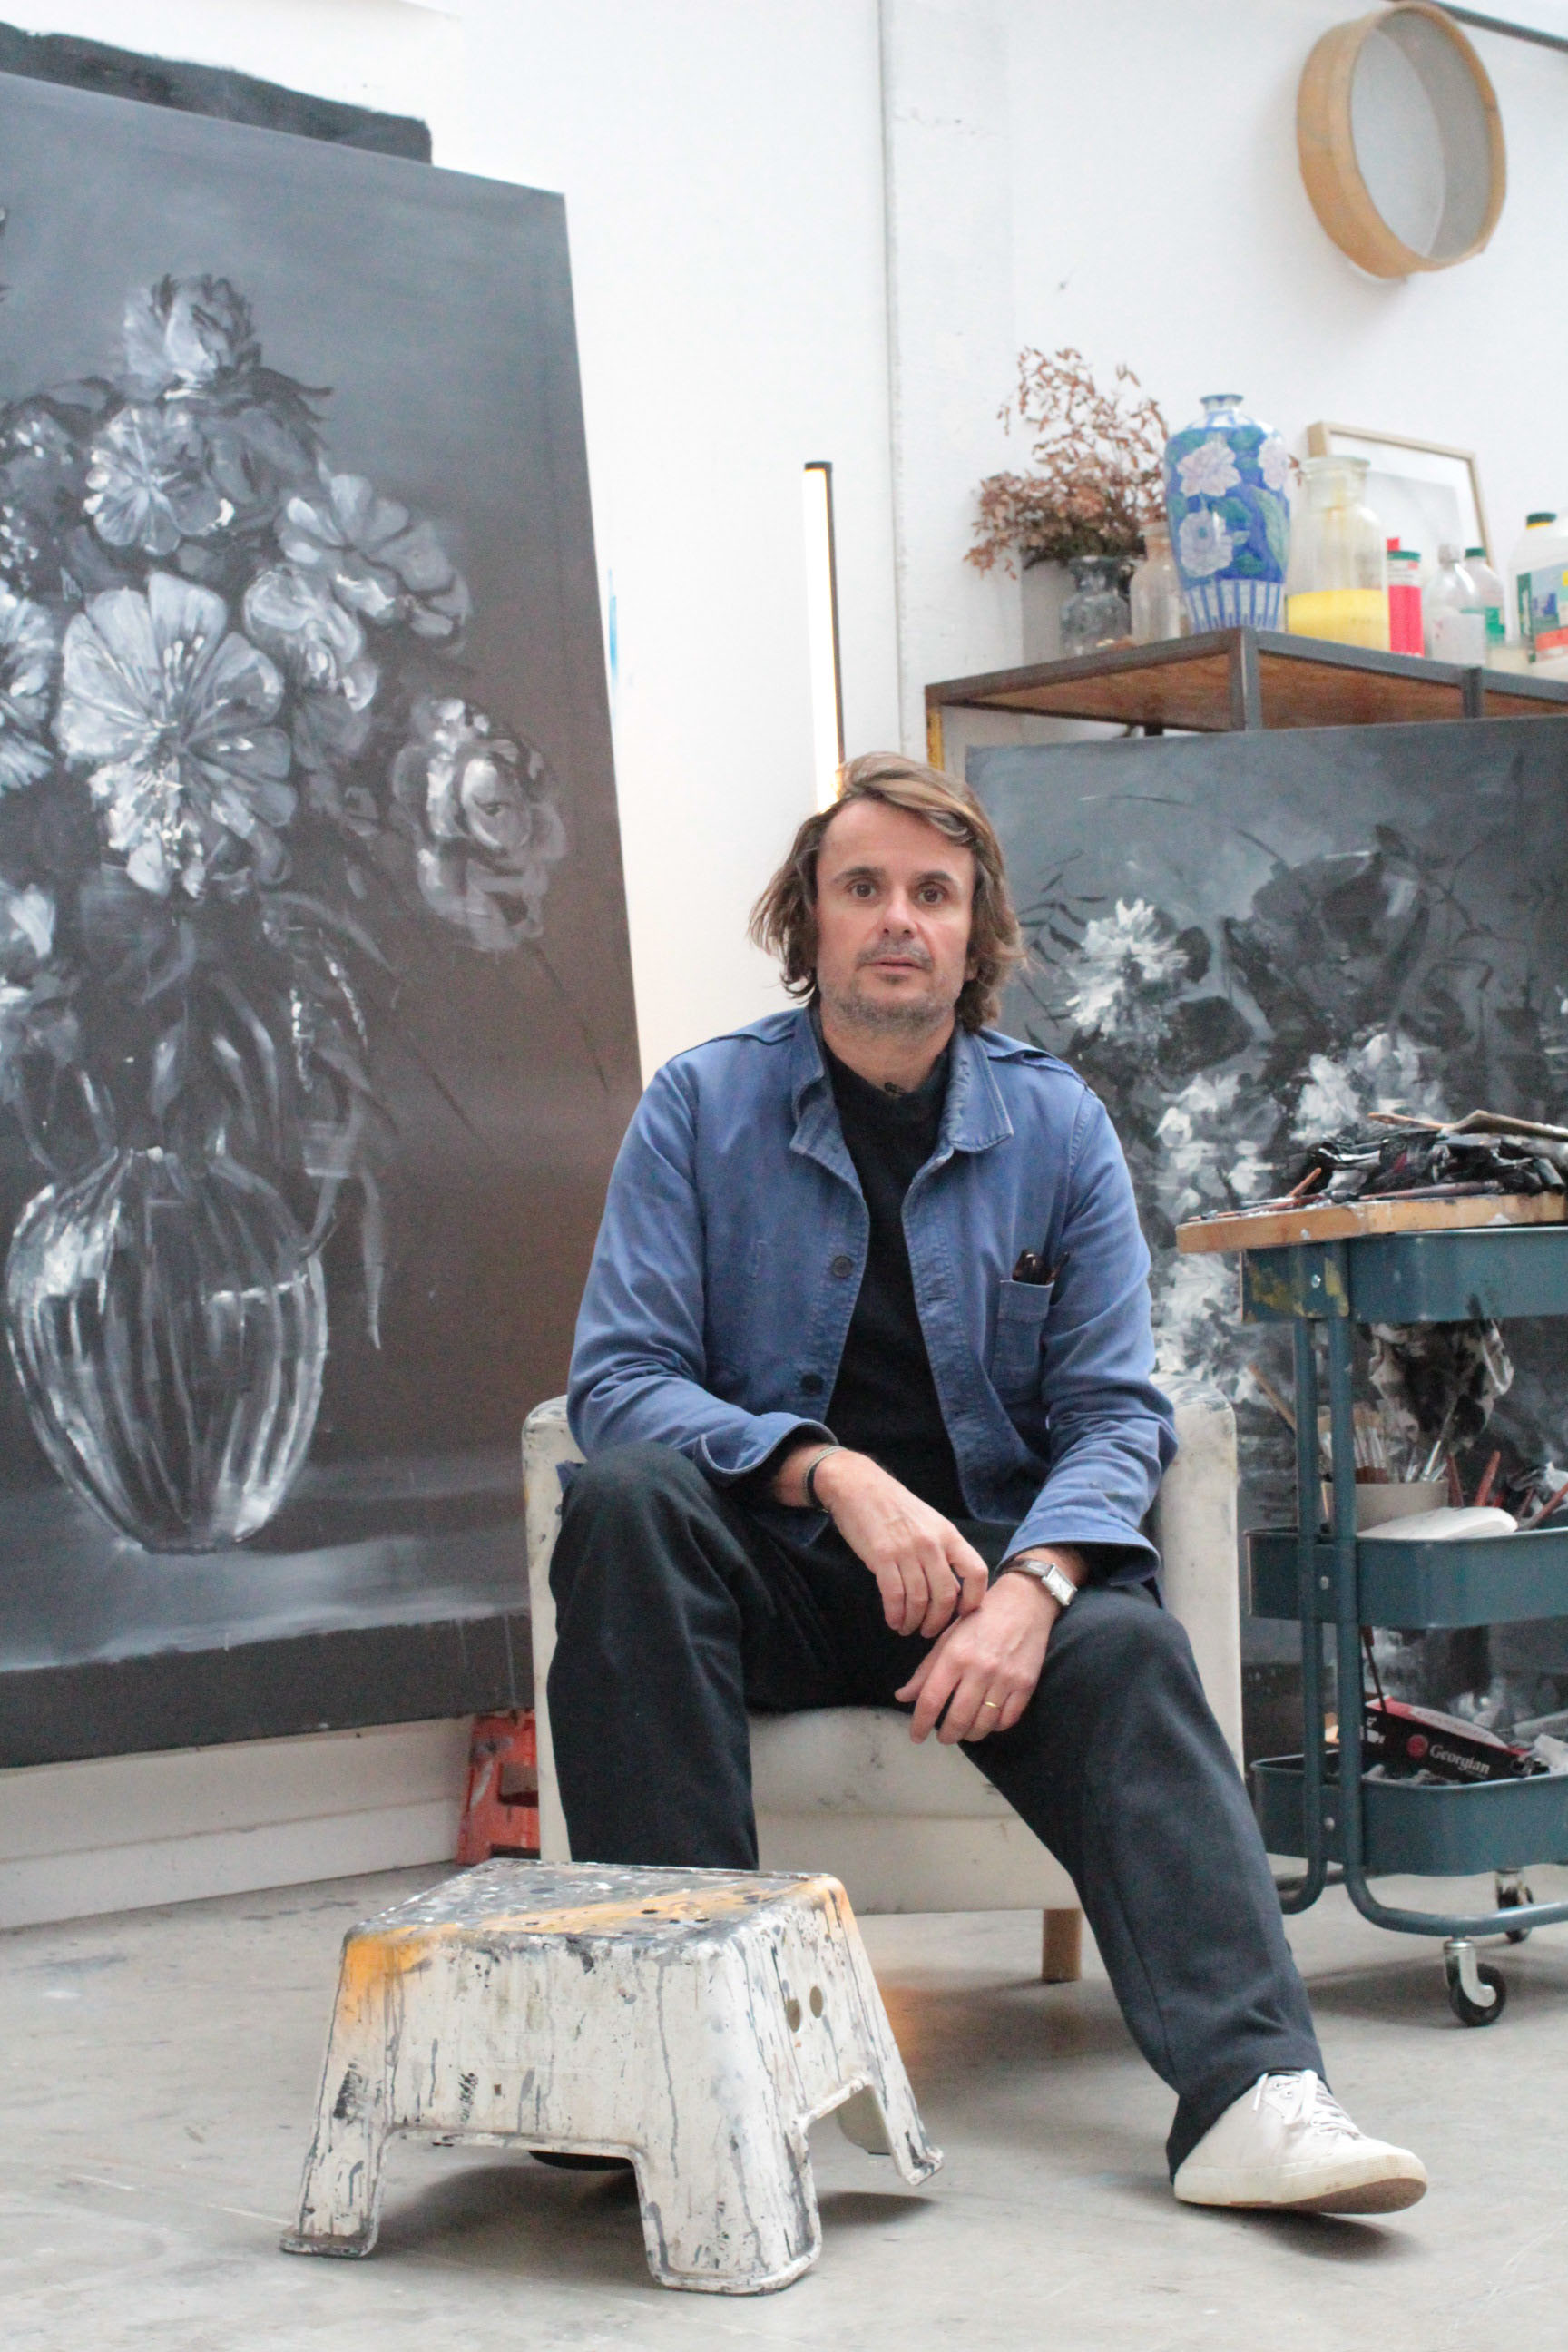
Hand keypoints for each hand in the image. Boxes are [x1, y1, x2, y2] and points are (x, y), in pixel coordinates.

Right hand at [772, 1444, 988, 1636]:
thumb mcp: (930, 1523)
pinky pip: (894, 1595)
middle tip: (929, 1631)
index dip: (975, 1598)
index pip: (976, 1571)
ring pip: (919, 1600)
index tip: (963, 1614)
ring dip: (914, 1621)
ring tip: (907, 1628)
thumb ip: (943, 1553)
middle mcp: (931, 1543)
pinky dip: (895, 1614)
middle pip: (946, 1594)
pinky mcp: (881, 1557)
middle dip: (938, 1621)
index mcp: (949, 1535)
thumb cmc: (896, 1508)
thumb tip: (955, 1590)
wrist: (859, 1486)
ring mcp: (907, 1550)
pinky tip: (893, 1620)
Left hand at [895, 1570, 1058, 1742]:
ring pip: (983, 1724)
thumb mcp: (948, 1638)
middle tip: (942, 1737)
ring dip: (970, 1734)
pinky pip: (1007, 1719)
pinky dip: (994, 1726)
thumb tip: (902, 1697)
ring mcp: (1005, 1679)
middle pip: (958, 1718)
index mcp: (954, 1655)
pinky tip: (987, 1721)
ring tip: (964, 1731)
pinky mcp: (1026, 1684)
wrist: (1024, 1603)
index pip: (931, 1699)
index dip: (920, 1723)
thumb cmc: (979, 1619)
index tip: (916, 1737)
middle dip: (947, 1735)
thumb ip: (926, 1670)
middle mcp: (979, 1669)